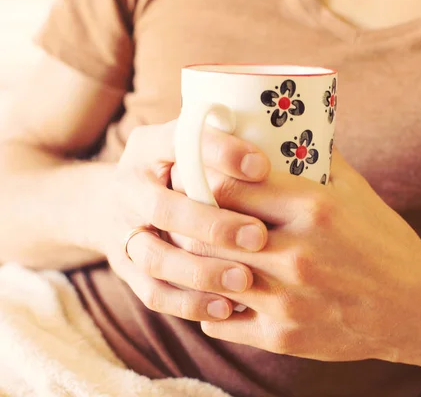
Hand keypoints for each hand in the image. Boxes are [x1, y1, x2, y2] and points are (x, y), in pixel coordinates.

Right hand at [94, 121, 270, 321]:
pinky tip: (225, 308)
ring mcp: (121, 230)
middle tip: (258, 237)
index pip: (179, 141)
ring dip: (201, 271)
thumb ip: (222, 150)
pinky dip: (189, 303)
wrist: (113, 201)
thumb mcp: (190, 148)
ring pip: (155, 258)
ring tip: (244, 280)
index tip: (262, 168)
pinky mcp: (124, 268)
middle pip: (163, 208)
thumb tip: (278, 160)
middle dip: (212, 225)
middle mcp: (128, 186)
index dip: (221, 154)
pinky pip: (152, 293)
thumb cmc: (175, 171)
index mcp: (149, 146)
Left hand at [195, 150, 420, 365]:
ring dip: (197, 263)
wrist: (414, 306)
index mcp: (314, 208)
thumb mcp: (357, 191)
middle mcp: (297, 253)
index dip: (205, 181)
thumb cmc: (383, 242)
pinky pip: (218, 320)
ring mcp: (288, 299)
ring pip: (207, 275)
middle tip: (185, 215)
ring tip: (195, 252)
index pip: (230, 186)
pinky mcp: (283, 336)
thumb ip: (319, 158)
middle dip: (192, 220)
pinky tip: (219, 293)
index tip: (199, 180)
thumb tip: (288, 126)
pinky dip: (211, 306)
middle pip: (209, 230)